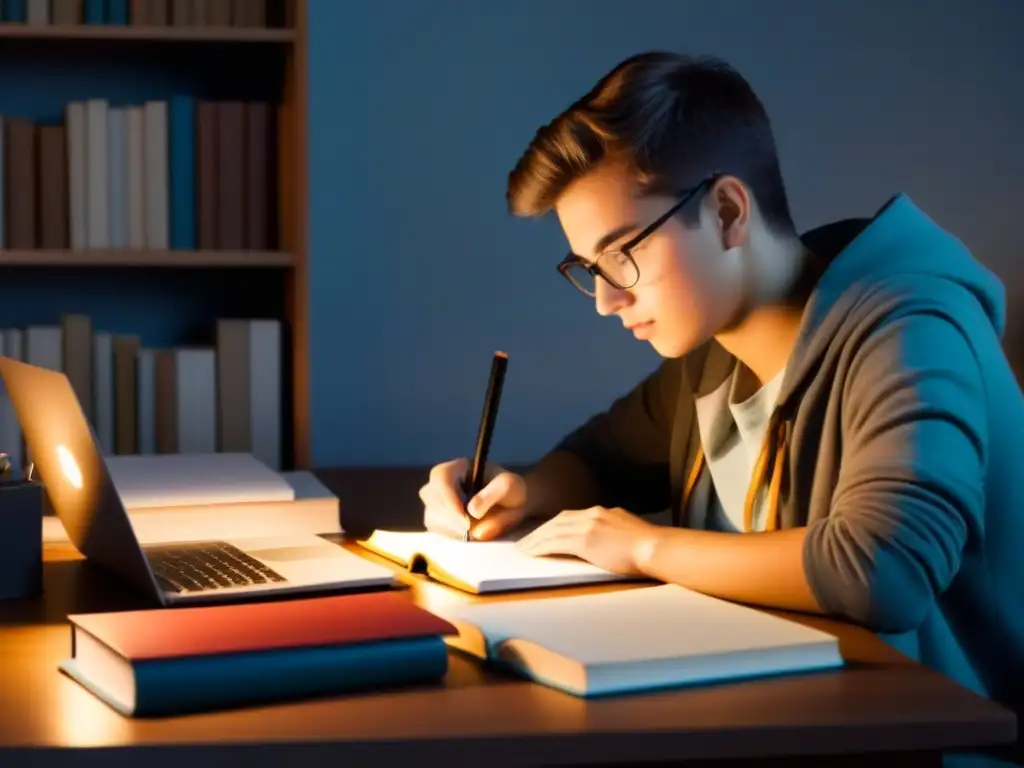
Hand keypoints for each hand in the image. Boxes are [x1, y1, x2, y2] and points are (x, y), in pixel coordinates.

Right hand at [419, 457, 527, 540]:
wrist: (509, 506)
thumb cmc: (510, 491)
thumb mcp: (511, 487)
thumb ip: (494, 494)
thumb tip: (473, 512)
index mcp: (458, 467)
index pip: (441, 476)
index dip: (448, 497)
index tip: (465, 519)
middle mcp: (441, 482)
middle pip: (431, 497)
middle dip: (452, 518)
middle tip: (473, 531)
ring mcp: (435, 501)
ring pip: (431, 517)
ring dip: (452, 530)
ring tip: (474, 533)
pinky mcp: (436, 520)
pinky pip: (435, 532)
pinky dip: (451, 538)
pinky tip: (467, 537)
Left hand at [515, 506, 658, 575]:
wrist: (656, 547)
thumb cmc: (649, 548)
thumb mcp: (627, 532)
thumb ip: (613, 533)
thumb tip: (606, 542)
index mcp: (604, 512)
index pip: (572, 517)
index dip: (555, 526)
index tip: (544, 533)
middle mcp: (593, 513)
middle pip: (558, 520)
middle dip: (540, 531)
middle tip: (526, 541)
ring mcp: (588, 524)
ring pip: (552, 530)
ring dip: (535, 539)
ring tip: (523, 549)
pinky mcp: (584, 539)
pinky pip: (555, 541)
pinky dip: (540, 546)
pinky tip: (531, 552)